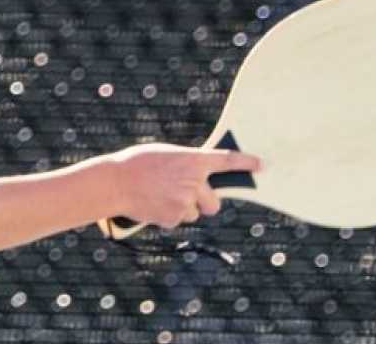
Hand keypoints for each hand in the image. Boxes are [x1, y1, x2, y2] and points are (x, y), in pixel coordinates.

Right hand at [104, 143, 261, 228]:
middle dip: (204, 204)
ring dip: (182, 209)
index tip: (261, 165)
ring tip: (158, 197)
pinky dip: (166, 215)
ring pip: (194, 213)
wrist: (113, 183)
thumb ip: (186, 164)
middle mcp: (194, 182)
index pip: (228, 161)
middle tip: (187, 197)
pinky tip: (151, 205)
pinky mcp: (173, 218)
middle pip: (214, 203)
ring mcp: (185, 202)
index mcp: (193, 161)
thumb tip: (200, 176)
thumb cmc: (135, 164)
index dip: (247, 163)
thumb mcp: (165, 155)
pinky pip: (177, 220)